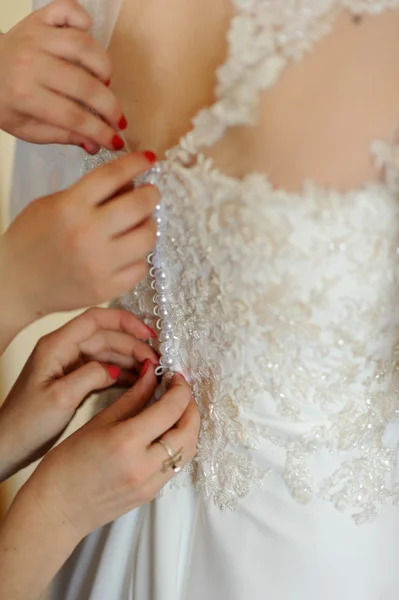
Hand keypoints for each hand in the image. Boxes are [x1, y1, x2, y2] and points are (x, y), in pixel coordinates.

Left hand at [0, 0, 126, 152]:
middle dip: (110, 107)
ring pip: (83, 46)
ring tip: (104, 83)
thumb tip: (96, 144)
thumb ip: (64, 136)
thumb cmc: (8, 102)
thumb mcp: (29, 129)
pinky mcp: (40, 18)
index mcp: (25, 96)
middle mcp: (30, 63)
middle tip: (118, 119)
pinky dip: (83, 19)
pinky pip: (68, 9)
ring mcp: (36, 37)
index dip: (99, 131)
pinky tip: (88, 37)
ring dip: (103, 68)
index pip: (73, 117)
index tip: (116, 141)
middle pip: (84, 85)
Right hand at [0, 151, 157, 349]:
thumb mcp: (52, 204)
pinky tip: (129, 253)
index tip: (149, 159)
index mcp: (70, 207)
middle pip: (139, 206)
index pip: (112, 175)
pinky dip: (139, 257)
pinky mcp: (107, 288)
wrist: (16, 284)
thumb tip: (129, 184)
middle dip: (151, 195)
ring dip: (148, 226)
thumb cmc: (32, 240)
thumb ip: (89, 193)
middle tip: (150, 194)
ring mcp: (99, 264)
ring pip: (147, 238)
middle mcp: (87, 234)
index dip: (136, 163)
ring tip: (140, 225)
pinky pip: (141, 267)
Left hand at [0, 307, 157, 480]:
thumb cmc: (26, 423)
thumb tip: (117, 368)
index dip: (125, 322)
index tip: (148, 334)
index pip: (96, 319)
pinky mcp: (75, 381)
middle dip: (134, 346)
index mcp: (56, 345)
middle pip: (107, 337)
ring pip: (108, 354)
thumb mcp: (61, 398)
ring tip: (153, 373)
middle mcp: (64, 350)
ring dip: (131, 361)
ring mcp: (69, 365)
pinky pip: (104, 370)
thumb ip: (91, 376)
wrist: (9, 445)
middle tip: (156, 362)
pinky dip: (123, 374)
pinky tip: (139, 383)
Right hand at [26, 367, 199, 539]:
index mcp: (128, 441)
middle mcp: (145, 464)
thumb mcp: (99, 421)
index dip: (180, 388)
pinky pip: (176, 464)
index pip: (171, 408)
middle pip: (189, 430)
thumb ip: (133, 397)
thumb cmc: (68, 462)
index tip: (175, 376)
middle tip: (180, 391)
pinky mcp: (152, 494)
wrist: (58, 509)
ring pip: (189, 449)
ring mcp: (151, 483)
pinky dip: (179, 444)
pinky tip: (166, 432)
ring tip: (176, 410)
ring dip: (189, 426)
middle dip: (191, 405)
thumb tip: (151, 375)